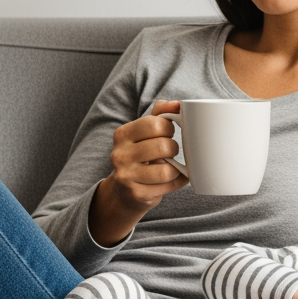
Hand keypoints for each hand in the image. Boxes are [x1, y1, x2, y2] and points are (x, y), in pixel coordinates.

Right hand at [87, 101, 188, 246]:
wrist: (125, 191)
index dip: (169, 128)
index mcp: (122, 134)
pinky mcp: (136, 194)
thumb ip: (161, 113)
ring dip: (176, 168)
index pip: (156, 124)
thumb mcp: (145, 132)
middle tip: (170, 151)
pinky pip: (168, 186)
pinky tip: (172, 179)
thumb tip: (177, 104)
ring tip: (172, 166)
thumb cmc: (140, 155)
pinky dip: (177, 182)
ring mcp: (126, 176)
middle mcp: (120, 154)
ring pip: (166, 170)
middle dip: (173, 149)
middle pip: (163, 146)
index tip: (167, 133)